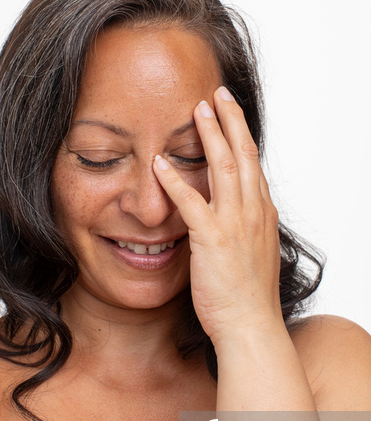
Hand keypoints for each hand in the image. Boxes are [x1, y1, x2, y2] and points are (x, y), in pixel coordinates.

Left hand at [153, 86, 281, 347]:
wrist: (251, 326)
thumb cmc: (248, 296)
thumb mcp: (252, 252)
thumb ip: (243, 226)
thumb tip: (232, 214)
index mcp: (262, 212)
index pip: (251, 162)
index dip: (241, 133)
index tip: (230, 111)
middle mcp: (253, 211)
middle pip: (242, 154)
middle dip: (229, 120)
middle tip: (216, 94)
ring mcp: (235, 223)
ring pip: (222, 168)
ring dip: (209, 135)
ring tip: (197, 110)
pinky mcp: (213, 239)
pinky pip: (192, 203)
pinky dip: (175, 180)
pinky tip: (159, 163)